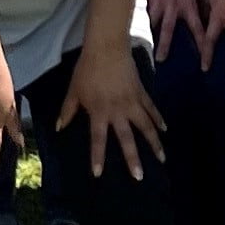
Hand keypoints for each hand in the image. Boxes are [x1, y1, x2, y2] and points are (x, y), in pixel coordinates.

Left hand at [63, 40, 164, 180]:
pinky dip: (159, 119)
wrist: (107, 47)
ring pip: (146, 127)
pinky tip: (165, 130)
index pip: (98, 139)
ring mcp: (132, 103)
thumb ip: (68, 110)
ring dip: (154, 143)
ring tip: (162, 159)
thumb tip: (59, 128)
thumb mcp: (74, 90)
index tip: (99, 174)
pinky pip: (151, 109)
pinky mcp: (141, 93)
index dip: (97, 157)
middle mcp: (117, 111)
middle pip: (127, 139)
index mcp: (99, 112)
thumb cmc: (87, 69)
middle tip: (139, 177)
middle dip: (133, 159)